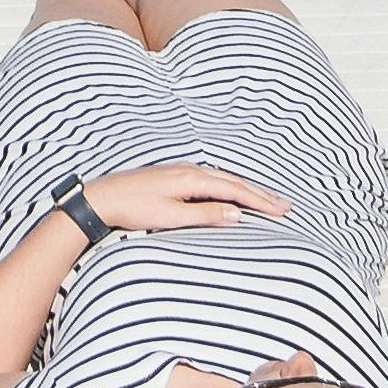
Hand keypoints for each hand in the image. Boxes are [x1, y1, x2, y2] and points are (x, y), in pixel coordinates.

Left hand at [79, 165, 279, 233]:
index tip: (281, 210)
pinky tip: (232, 194)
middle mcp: (190, 170)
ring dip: (246, 189)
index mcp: (192, 179)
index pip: (235, 190)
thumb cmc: (133, 208)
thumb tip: (237, 215)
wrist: (102, 198)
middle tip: (284, 205)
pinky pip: (211, 181)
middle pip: (233, 181)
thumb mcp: (172, 217)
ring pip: (223, 180)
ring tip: (266, 199)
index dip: (260, 200)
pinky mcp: (174, 177)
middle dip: (260, 194)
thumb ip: (206, 215)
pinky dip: (229, 188)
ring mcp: (182, 172)